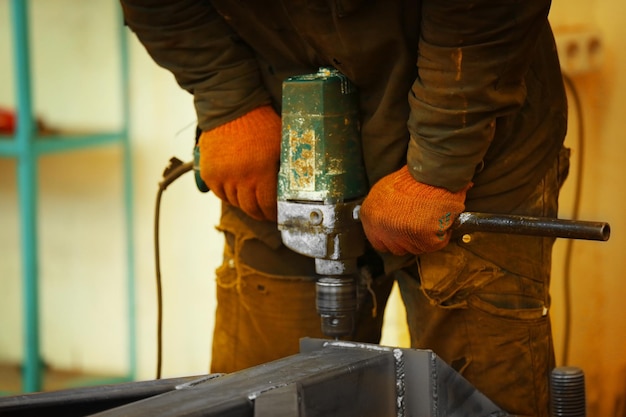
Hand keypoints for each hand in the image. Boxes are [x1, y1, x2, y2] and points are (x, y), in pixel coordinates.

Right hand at [199, 105, 280, 220]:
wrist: (232, 108)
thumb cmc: (261, 124)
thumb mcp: (282, 144)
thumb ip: (286, 167)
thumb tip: (293, 189)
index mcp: (261, 171)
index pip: (268, 205)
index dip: (273, 213)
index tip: (277, 214)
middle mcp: (240, 178)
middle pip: (250, 208)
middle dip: (260, 213)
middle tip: (265, 212)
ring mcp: (222, 177)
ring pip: (234, 202)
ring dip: (244, 203)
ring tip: (251, 200)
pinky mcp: (208, 173)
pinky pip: (219, 194)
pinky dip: (227, 195)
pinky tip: (236, 191)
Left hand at [360, 166, 469, 254]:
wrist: (430, 172)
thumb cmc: (411, 178)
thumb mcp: (384, 191)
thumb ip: (382, 211)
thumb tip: (386, 221)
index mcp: (368, 215)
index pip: (379, 242)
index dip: (394, 237)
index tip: (405, 230)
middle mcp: (380, 229)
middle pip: (397, 248)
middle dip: (410, 239)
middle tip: (421, 221)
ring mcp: (400, 236)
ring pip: (417, 248)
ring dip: (427, 236)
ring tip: (432, 214)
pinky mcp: (422, 239)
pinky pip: (436, 243)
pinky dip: (442, 233)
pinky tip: (441, 217)